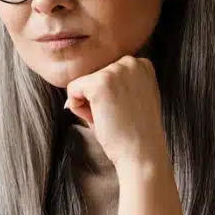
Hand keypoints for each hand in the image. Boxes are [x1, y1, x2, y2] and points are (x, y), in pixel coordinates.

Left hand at [64, 56, 170, 172]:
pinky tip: (99, 119)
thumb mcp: (133, 97)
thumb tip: (79, 83)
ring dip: (89, 105)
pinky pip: (72, 90)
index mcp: (142, 64)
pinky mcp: (98, 83)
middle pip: (94, 77)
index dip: (111, 96)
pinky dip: (78, 109)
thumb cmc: (135, 131)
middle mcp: (130, 62)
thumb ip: (117, 83)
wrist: (142, 152)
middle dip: (98, 99)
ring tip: (111, 118)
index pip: (108, 73)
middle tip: (118, 117)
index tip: (127, 110)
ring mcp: (115, 71)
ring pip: (83, 84)